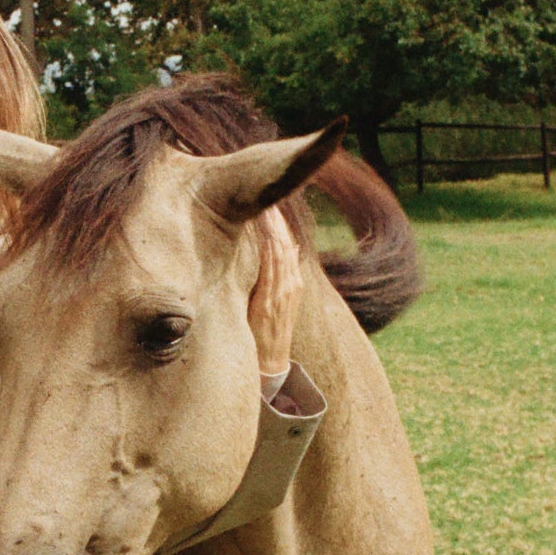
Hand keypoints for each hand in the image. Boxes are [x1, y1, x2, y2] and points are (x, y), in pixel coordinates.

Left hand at [246, 211, 302, 383]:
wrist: (271, 360)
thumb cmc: (268, 330)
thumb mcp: (280, 299)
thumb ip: (284, 274)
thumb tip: (292, 247)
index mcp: (293, 281)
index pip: (287, 244)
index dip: (280, 223)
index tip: (271, 202)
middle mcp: (291, 283)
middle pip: (285, 243)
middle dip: (276, 219)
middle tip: (266, 194)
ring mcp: (282, 290)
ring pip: (280, 250)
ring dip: (272, 227)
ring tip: (265, 205)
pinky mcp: (271, 299)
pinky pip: (271, 266)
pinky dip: (268, 246)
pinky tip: (263, 230)